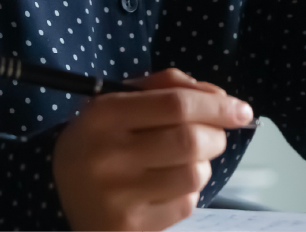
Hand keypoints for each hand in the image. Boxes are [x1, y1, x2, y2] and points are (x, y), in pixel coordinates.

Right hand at [53, 68, 254, 230]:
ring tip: (184, 163)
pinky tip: (166, 188)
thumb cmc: (103, 142)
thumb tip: (221, 99)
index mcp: (103, 116)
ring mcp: (117, 195)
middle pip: (191, 140)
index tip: (243, 111)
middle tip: (213, 137)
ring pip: (195, 173)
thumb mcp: (120, 103)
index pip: (176, 104)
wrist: (63, 198)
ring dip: (203, 165)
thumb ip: (168, 88)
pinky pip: (185, 204)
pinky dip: (187, 192)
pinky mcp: (130, 226)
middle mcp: (107, 155)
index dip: (218, 106)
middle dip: (216, 136)